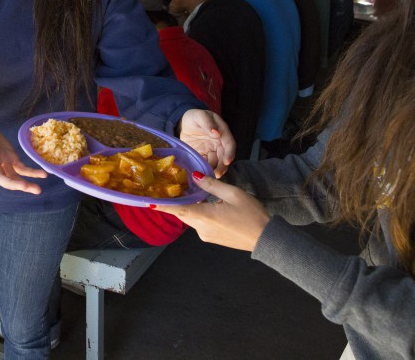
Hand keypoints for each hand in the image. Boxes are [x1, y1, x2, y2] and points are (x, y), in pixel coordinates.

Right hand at [0, 113, 46, 193]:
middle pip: (1, 177)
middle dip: (12, 183)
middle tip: (23, 186)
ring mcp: (3, 164)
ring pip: (13, 178)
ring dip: (25, 185)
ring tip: (38, 190)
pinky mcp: (12, 161)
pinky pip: (23, 170)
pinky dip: (33, 173)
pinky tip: (43, 175)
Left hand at [153, 173, 269, 251]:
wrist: (266, 239)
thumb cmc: (252, 215)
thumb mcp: (233, 194)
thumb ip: (212, 185)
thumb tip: (196, 176)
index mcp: (205, 216)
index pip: (178, 210)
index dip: (163, 206)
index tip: (148, 203)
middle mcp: (202, 228)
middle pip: (184, 212)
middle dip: (178, 201)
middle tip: (172, 186)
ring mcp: (206, 235)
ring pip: (193, 217)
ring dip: (192, 206)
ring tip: (193, 192)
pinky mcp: (212, 238)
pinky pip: (201, 223)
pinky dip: (200, 213)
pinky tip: (209, 204)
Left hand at [178, 109, 234, 176]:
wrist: (184, 123)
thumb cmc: (194, 117)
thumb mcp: (199, 116)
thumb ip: (207, 122)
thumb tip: (216, 133)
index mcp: (222, 131)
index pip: (229, 143)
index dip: (229, 153)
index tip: (227, 161)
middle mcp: (219, 142)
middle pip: (224, 156)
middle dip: (222, 166)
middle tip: (218, 174)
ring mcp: (212, 150)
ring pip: (217, 162)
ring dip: (215, 169)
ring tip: (211, 176)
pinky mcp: (205, 156)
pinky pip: (207, 163)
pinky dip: (206, 169)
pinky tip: (203, 174)